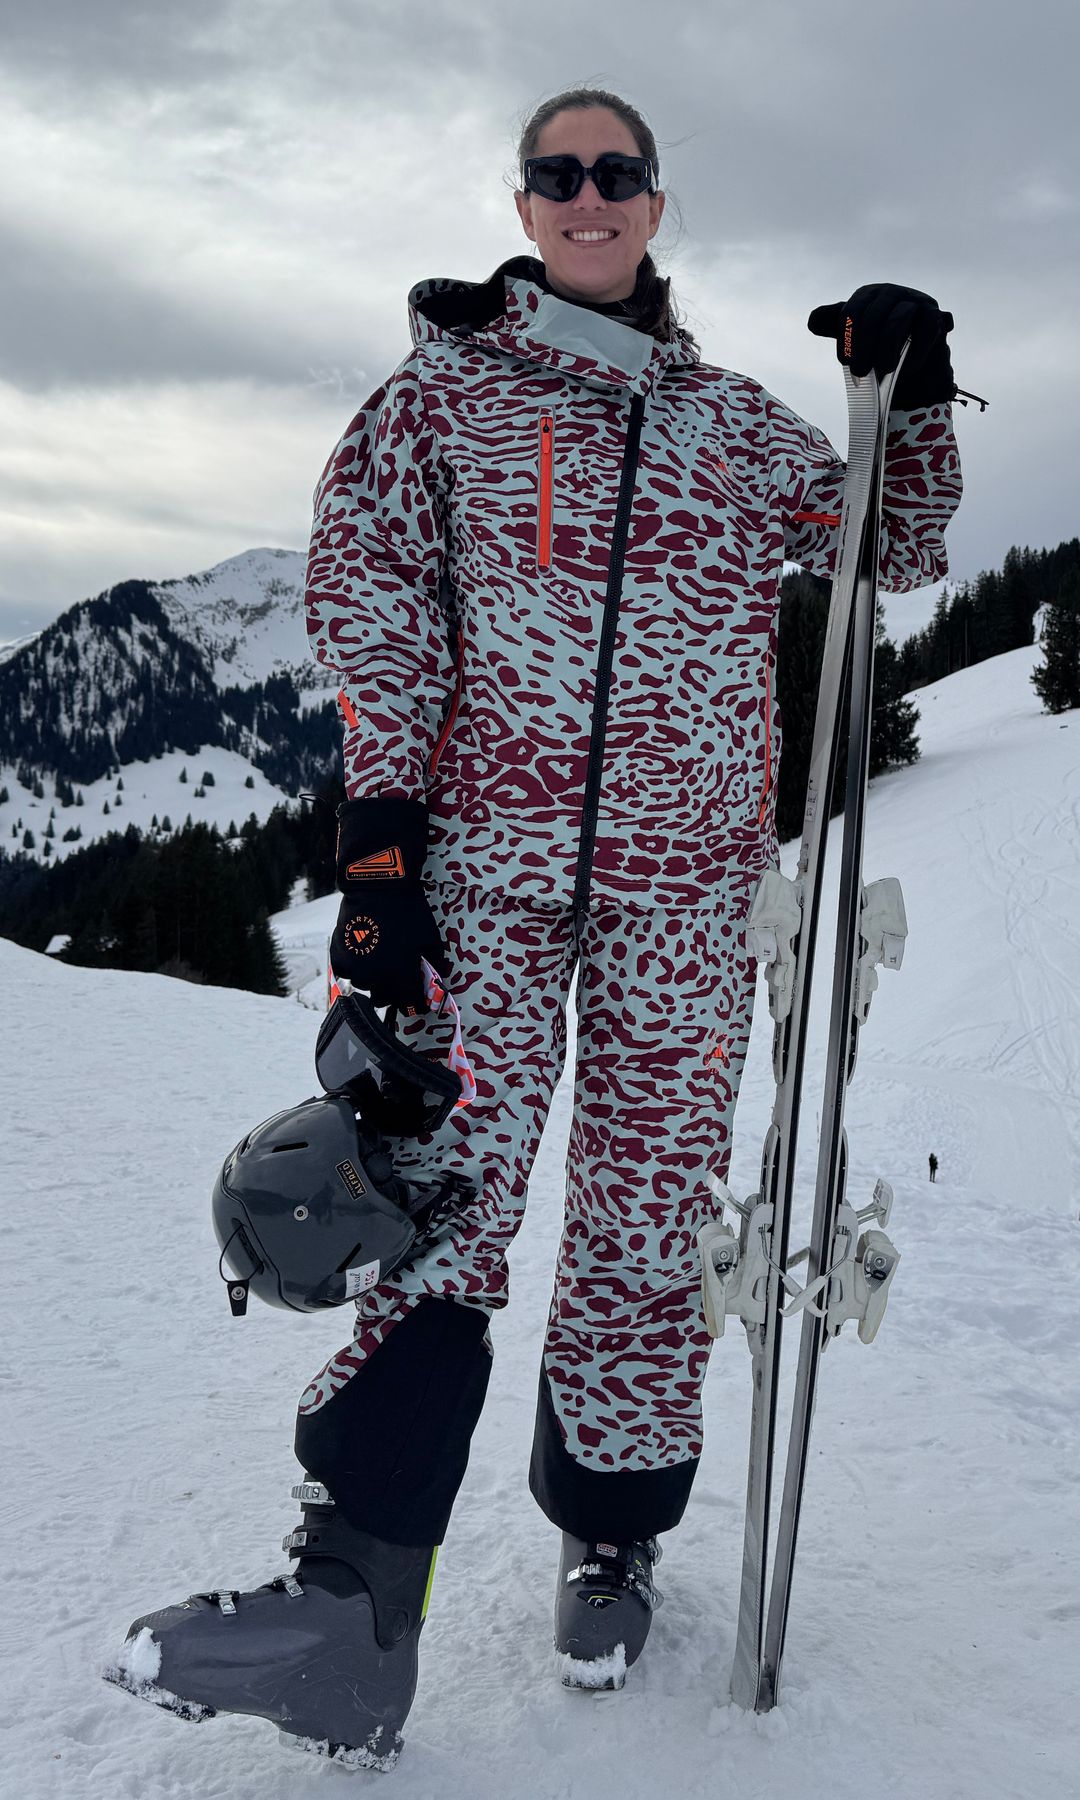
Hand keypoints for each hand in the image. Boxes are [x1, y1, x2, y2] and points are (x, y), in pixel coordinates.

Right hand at [331, 796, 448, 1010]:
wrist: (378, 887)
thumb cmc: (408, 911)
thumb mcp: (431, 938)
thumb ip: (434, 965)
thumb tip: (436, 980)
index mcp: (401, 976)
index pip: (410, 1004)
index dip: (414, 1002)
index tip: (416, 998)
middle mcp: (376, 978)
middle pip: (384, 1000)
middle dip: (393, 992)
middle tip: (397, 977)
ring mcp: (355, 968)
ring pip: (364, 985)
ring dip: (372, 979)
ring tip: (378, 960)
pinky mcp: (339, 956)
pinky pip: (346, 972)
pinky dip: (353, 967)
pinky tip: (362, 952)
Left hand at [808, 282, 955, 407]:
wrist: (910, 365)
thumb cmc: (876, 347)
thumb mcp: (852, 335)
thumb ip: (832, 324)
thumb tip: (813, 320)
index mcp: (868, 295)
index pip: (851, 311)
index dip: (847, 338)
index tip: (845, 361)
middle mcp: (890, 293)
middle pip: (873, 317)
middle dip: (864, 348)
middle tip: (860, 373)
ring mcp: (915, 301)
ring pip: (897, 322)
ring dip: (887, 351)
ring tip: (883, 371)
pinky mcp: (935, 316)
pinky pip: (924, 331)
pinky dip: (916, 352)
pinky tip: (908, 368)